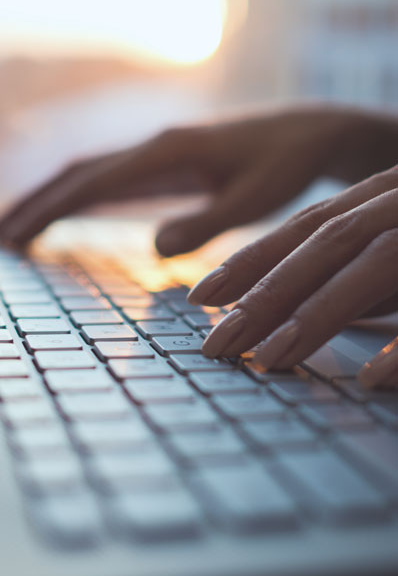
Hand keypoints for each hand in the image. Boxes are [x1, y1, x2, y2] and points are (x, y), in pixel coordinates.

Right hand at [0, 105, 397, 255]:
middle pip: (74, 174)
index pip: (91, 183)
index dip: (49, 209)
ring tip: (12, 229)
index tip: (14, 234)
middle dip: (33, 204)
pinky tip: (61, 215)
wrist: (307, 132)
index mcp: (165, 152)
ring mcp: (151, 152)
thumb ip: (207, 222)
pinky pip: (105, 180)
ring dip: (47, 200)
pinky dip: (74, 199)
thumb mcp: (256, 199)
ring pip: (84, 174)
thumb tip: (154, 247)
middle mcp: (149, 146)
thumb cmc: (286, 166)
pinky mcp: (159, 163)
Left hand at [192, 166, 397, 387]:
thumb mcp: (397, 255)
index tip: (198, 297)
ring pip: (377, 259)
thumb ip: (353, 274)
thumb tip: (289, 317)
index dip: (250, 260)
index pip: (306, 226)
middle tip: (216, 345)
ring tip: (269, 359)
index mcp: (382, 197)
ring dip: (318, 312)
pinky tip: (371, 379)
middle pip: (326, 241)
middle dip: (267, 293)